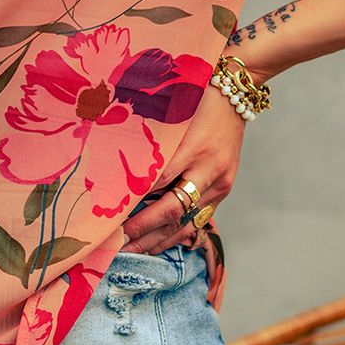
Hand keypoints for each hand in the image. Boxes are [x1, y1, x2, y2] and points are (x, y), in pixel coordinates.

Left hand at [120, 79, 248, 253]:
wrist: (235, 92)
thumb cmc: (197, 96)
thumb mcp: (172, 111)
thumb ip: (152, 139)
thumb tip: (120, 167)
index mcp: (195, 146)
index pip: (158, 182)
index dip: (133, 201)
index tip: (108, 213)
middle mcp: (210, 168)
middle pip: (173, 208)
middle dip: (142, 229)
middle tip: (115, 242)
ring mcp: (220, 181)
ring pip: (186, 220)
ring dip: (158, 239)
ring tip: (131, 251)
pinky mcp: (224, 188)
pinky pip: (199, 218)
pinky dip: (176, 233)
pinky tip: (156, 243)